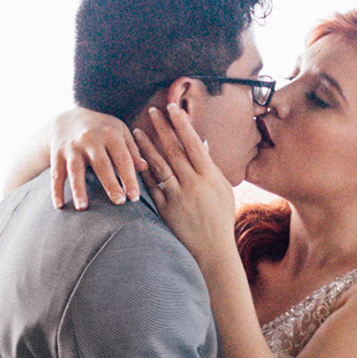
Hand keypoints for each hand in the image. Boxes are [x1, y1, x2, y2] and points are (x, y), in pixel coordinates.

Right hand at [47, 108, 143, 211]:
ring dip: (78, 189)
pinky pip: (56, 174)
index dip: (129, 178)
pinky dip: (56, 190)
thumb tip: (144, 168)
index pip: (122, 158)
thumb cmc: (101, 129)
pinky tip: (59, 206)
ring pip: (75, 169)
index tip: (134, 197)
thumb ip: (132, 150)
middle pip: (101, 164)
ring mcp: (71, 147)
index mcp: (110, 134)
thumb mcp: (119, 132)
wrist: (68, 119)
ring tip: (83, 208)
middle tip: (119, 202)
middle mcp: (90, 139)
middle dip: (110, 184)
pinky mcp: (57, 154)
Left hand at [137, 100, 240, 272]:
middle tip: (152, 112)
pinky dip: (143, 171)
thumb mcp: (223, 188)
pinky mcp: (165, 209)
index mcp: (209, 177)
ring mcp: (177, 197)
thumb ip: (211, 166)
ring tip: (136, 131)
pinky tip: (133, 159)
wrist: (212, 249)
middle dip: (162, 128)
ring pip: (158, 166)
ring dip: (146, 147)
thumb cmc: (220, 217)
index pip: (193, 144)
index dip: (182, 124)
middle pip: (174, 150)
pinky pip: (151, 186)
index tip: (173, 108)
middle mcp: (193, 184)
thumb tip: (202, 143)